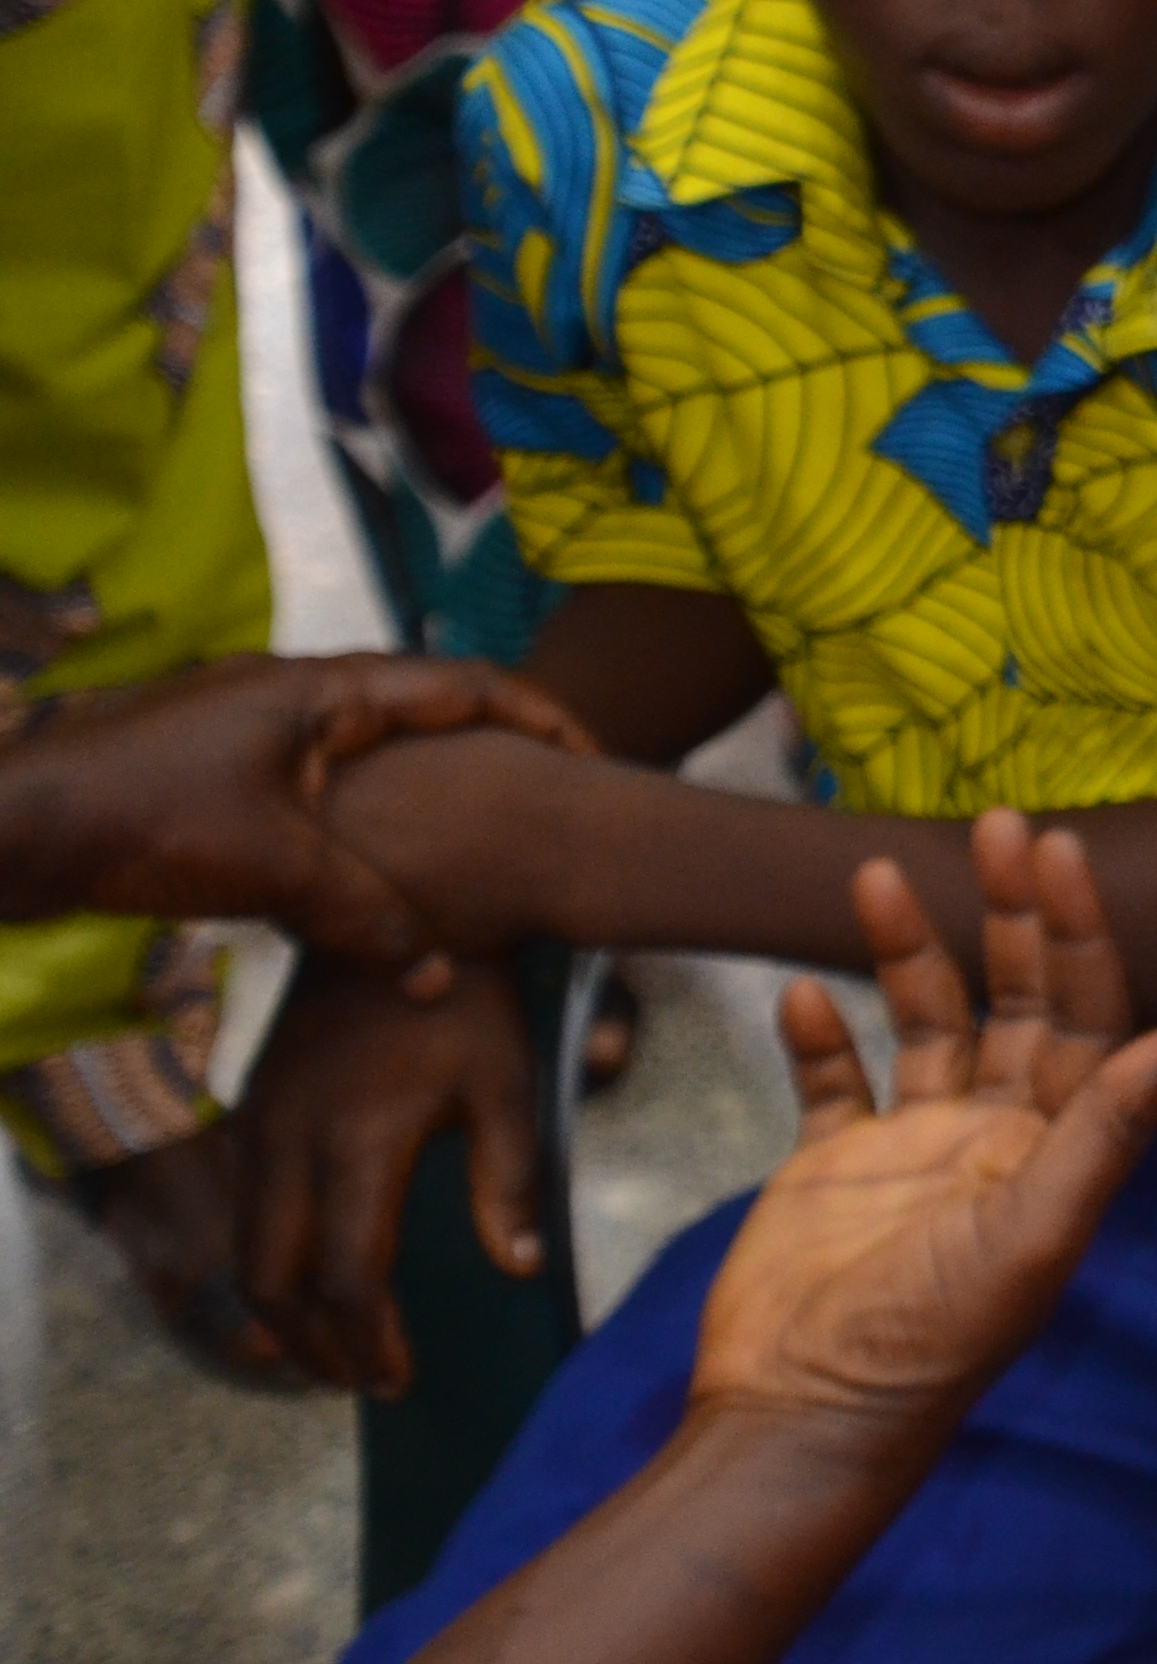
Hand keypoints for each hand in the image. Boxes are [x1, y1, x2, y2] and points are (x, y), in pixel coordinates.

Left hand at [0, 652, 589, 972]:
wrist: (9, 826)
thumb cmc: (144, 821)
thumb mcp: (275, 870)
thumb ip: (365, 917)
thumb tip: (437, 979)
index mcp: (323, 691)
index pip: (461, 684)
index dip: (539, 717)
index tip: (592, 758)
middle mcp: (291, 693)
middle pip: (418, 710)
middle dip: (486, 750)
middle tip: (540, 795)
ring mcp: (246, 728)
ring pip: (362, 752)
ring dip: (416, 789)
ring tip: (466, 840)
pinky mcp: (210, 771)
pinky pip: (313, 784)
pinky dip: (357, 818)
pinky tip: (363, 869)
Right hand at [233, 957, 540, 1395]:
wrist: (394, 909)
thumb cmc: (469, 999)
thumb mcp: (509, 1081)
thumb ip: (511, 1178)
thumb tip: (519, 1267)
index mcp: (358, 1142)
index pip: (350, 1277)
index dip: (371, 1341)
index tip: (401, 1378)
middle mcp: (290, 1141)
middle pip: (276, 1282)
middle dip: (314, 1348)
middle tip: (361, 1383)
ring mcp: (258, 1125)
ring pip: (246, 1253)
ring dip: (283, 1316)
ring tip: (336, 1355)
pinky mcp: (249, 1110)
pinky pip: (242, 1210)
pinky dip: (269, 1265)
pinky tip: (313, 1285)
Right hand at [690, 826, 1156, 1465]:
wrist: (804, 1416)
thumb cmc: (932, 1341)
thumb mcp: (1035, 1234)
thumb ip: (1111, 1131)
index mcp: (1057, 1147)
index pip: (1089, 1015)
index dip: (1081, 933)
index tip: (1063, 854)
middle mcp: (996, 1135)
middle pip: (1017, 998)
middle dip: (1010, 913)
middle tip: (999, 823)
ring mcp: (911, 1147)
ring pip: (921, 1019)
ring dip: (905, 948)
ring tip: (873, 873)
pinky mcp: (829, 1168)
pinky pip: (833, 1081)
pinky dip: (821, 1034)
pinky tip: (804, 991)